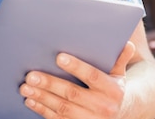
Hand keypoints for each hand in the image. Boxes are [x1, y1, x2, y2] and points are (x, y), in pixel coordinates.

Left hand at [19, 41, 136, 118]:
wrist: (122, 114)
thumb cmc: (115, 89)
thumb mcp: (120, 75)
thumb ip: (120, 59)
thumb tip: (128, 43)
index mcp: (113, 89)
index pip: (92, 76)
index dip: (76, 66)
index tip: (59, 57)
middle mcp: (102, 106)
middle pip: (72, 93)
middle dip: (50, 83)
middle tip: (31, 74)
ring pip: (62, 108)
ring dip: (42, 97)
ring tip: (26, 86)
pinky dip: (42, 110)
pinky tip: (31, 100)